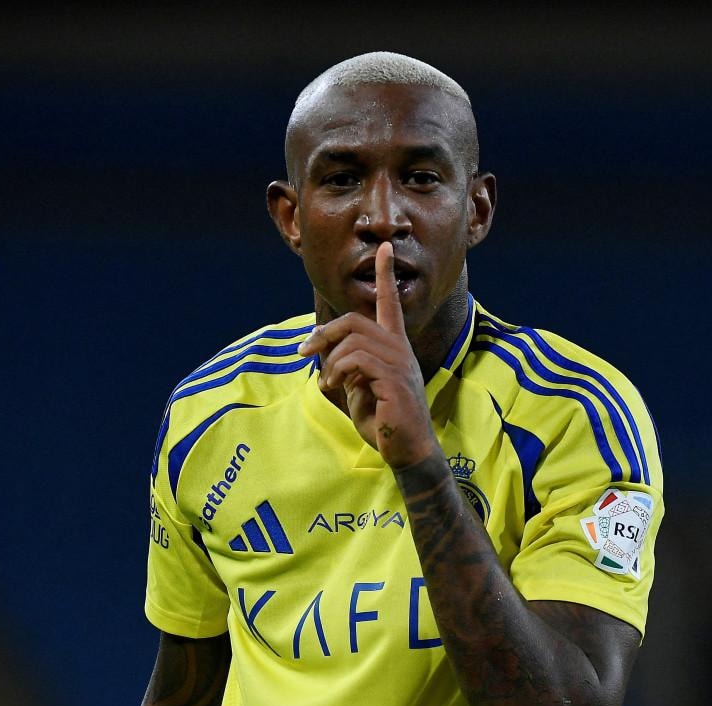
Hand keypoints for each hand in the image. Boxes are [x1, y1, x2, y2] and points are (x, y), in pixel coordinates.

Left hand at [297, 242, 439, 468]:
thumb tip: (325, 359)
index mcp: (393, 348)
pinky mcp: (394, 380)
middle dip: (324, 333)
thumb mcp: (359, 390)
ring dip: (330, 359)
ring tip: (328, 381)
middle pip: (356, 320)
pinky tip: (335, 387)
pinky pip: (357, 360)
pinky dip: (337, 371)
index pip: (389, 303)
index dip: (385, 274)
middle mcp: (399, 350)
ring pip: (354, 340)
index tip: (385, 247)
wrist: (407, 450)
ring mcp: (399, 364)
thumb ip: (348, 370)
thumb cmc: (384, 422)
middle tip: (304, 352)